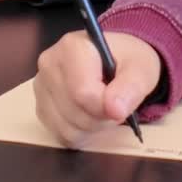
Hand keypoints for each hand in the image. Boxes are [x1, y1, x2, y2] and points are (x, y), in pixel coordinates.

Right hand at [34, 31, 161, 147]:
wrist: (115, 59)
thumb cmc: (127, 60)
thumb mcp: (141, 67)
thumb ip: (132, 86)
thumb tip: (115, 109)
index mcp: (72, 47)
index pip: (83, 93)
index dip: (106, 107)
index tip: (120, 103)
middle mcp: (49, 64)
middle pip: (74, 112)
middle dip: (101, 117)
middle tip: (114, 104)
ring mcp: (41, 86)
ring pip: (66, 127)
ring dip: (91, 127)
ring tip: (102, 108)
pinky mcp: (40, 106)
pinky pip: (60, 133)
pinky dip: (80, 133)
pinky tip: (89, 115)